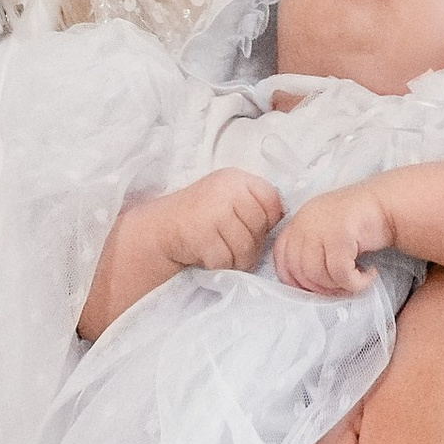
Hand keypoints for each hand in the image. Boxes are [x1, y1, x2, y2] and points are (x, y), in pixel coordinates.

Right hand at [150, 166, 281, 276]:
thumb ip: (255, 204)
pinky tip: (206, 254)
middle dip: (250, 243)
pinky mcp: (203, 234)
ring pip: (246, 248)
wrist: (160, 229)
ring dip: (235, 258)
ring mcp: (214, 211)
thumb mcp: (229, 199)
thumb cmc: (200, 217)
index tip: (249, 226)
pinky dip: (219, 264)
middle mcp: (227, 189)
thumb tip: (283, 222)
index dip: (266, 220)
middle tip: (229, 242)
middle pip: (260, 227)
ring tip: (219, 249)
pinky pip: (226, 260)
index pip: (272, 200)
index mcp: (237, 178)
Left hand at [273, 183, 394, 294]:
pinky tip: (369, 274)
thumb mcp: (324, 231)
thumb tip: (303, 286)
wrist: (388, 204)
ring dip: (340, 286)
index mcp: (298, 221)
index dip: (295, 279)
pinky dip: (357, 283)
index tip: (317, 288)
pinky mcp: (341, 233)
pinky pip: (341, 274)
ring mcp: (322, 226)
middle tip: (343, 287)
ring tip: (356, 278)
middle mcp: (305, 221)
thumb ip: (308, 250)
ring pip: (319, 276)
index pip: (281, 257)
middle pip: (300, 271)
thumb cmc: (358, 224)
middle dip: (322, 289)